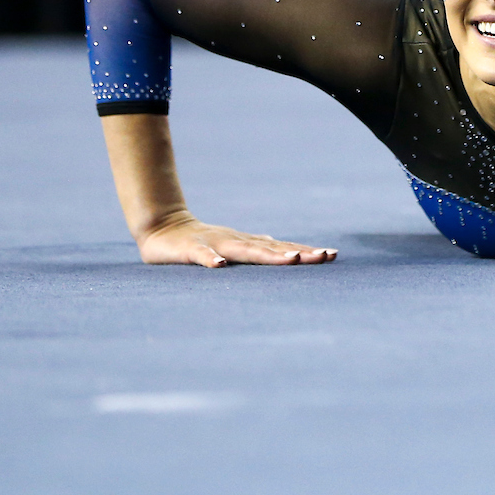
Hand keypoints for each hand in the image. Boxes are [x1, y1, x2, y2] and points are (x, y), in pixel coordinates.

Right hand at [136, 211, 337, 267]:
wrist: (162, 228)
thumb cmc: (202, 242)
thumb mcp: (234, 246)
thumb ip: (259, 248)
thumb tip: (286, 248)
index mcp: (248, 244)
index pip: (282, 248)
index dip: (307, 252)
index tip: (332, 255)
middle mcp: (238, 242)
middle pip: (273, 249)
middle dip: (299, 253)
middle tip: (324, 257)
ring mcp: (215, 244)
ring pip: (245, 250)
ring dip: (269, 255)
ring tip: (292, 259)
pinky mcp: (190, 250)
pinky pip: (201, 256)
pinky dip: (210, 260)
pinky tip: (220, 266)